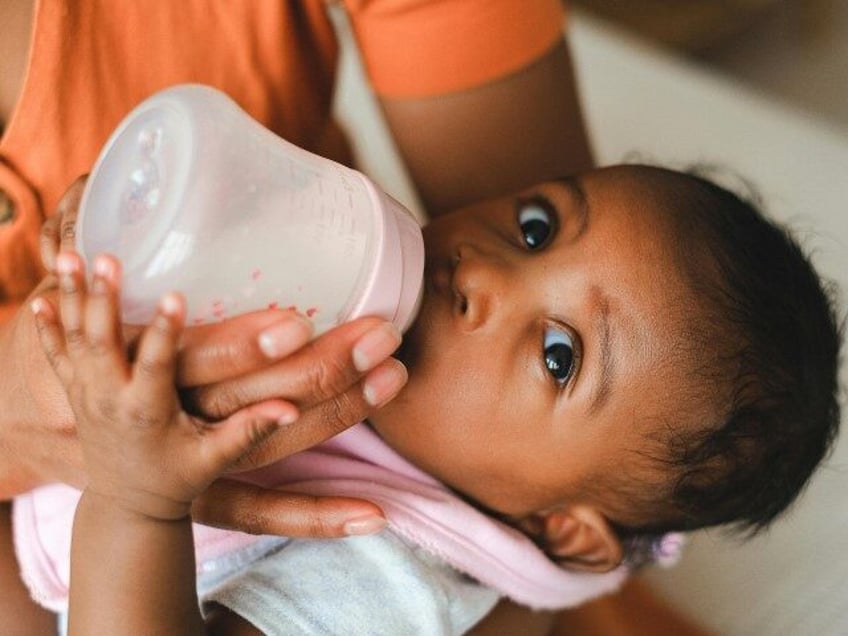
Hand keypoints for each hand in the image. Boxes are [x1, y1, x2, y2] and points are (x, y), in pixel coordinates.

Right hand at [5, 178, 401, 534]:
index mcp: (136, 365)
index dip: (239, 344)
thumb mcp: (81, 285)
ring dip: (339, 414)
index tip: (297, 322)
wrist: (44, 420)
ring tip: (395, 377)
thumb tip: (129, 171)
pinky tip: (373, 515)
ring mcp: (192, 456)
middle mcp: (170, 415)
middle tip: (382, 333)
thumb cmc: (76, 338)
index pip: (191, 358)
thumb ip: (98, 229)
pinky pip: (264, 509)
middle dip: (321, 367)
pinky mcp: (210, 483)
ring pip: (270, 445)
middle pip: (248, 397)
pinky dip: (315, 514)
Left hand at [32, 252, 293, 519]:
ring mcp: (86, 395)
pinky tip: (40, 295)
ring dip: (72, 297)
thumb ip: (250, 430)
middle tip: (108, 258)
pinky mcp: (76, 393)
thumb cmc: (178, 478)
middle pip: (101, 342)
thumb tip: (292, 410)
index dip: (164, 330)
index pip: (154, 364)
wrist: (127, 506)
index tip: (174, 294)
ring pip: (73, 339)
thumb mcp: (216, 457)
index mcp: (146, 412)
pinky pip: (55, 355)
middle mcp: (109, 399)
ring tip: (68, 255)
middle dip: (103, 297)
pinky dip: (46, 326)